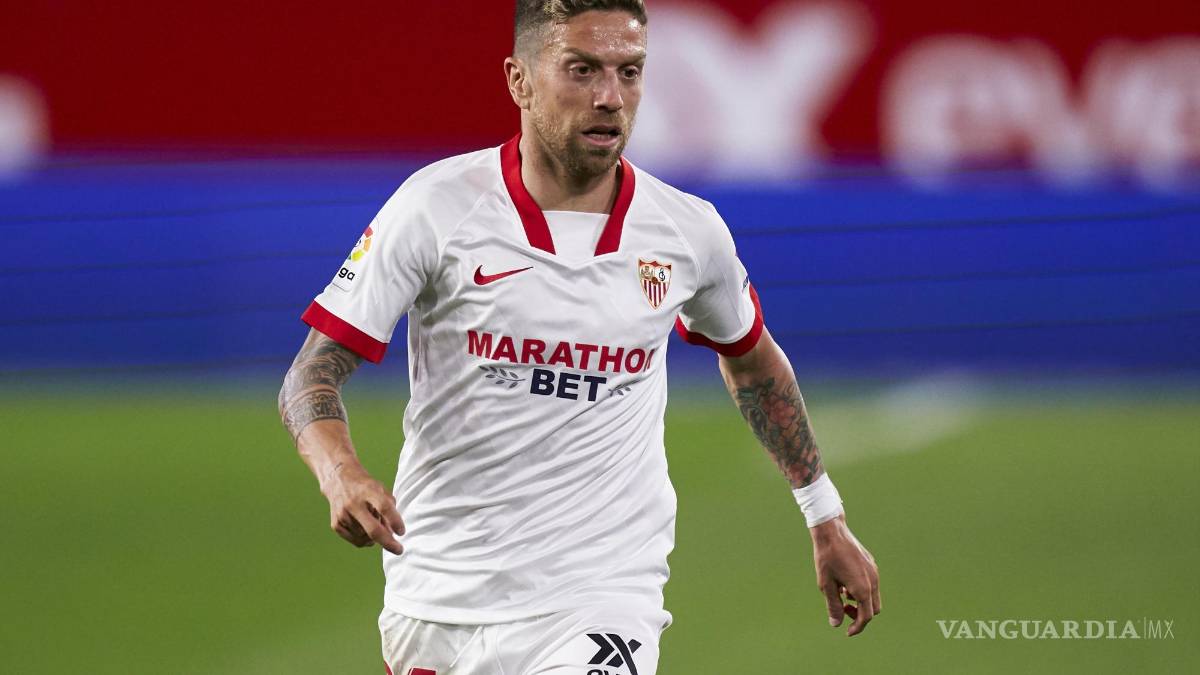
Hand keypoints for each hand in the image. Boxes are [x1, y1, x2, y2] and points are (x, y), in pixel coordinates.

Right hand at [319, 461, 405, 554]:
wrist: (338, 479)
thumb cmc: (365, 487)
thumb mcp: (381, 490)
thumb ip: (390, 509)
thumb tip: (393, 534)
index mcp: (368, 491)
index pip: (384, 507)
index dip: (395, 521)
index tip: (402, 532)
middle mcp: (354, 503)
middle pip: (373, 529)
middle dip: (388, 543)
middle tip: (399, 550)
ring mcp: (343, 515)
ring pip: (366, 537)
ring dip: (375, 536)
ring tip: (373, 521)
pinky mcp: (336, 524)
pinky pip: (357, 541)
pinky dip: (365, 539)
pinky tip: (365, 528)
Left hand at [811, 514, 879, 635]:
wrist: (832, 531)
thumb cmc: (826, 558)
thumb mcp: (826, 585)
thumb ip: (833, 606)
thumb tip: (836, 624)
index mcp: (862, 588)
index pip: (866, 617)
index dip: (857, 627)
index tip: (847, 632)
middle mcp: (873, 580)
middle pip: (873, 609)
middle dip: (860, 615)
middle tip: (843, 612)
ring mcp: (874, 571)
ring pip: (873, 596)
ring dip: (860, 602)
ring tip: (842, 595)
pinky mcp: (871, 564)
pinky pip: (871, 584)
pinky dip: (861, 590)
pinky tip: (845, 583)